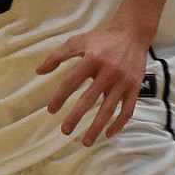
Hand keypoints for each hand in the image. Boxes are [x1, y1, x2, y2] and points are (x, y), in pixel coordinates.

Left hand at [35, 25, 144, 145]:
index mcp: (92, 59)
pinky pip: (127, 110)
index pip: (72, 82)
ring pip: (109, 108)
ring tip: (86, 141)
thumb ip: (57, 55)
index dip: (60, 97)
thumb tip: (39, 71)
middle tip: (65, 131)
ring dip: (97, 127)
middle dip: (76, 116)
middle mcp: (108, 71)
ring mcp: (123, 81)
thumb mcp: (78, 41)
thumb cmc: (102, 38)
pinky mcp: (135, 87)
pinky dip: (118, 124)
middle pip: (89, 98)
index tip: (51, 110)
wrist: (133, 32)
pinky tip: (108, 133)